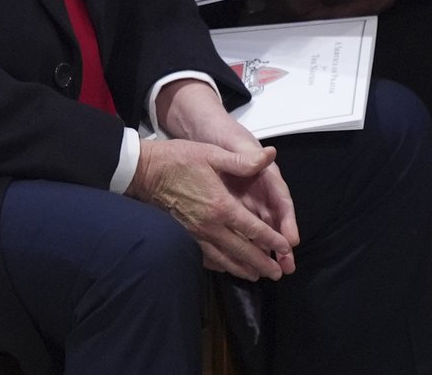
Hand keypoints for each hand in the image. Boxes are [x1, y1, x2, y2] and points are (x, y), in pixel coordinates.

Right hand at [128, 137, 294, 280]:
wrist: (145, 172)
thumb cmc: (179, 159)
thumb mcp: (213, 154)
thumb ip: (242, 161)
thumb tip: (270, 156)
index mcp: (221, 205)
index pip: (253, 229)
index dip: (272, 240)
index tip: (286, 248)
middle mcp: (210, 225)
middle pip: (241, 251)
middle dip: (261, 263)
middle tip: (277, 273)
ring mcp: (195, 234)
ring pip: (224, 259)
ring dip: (242, 269)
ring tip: (257, 276)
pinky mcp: (184, 237)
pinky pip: (206, 257)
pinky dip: (220, 265)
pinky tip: (227, 268)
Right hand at [244, 0, 413, 24]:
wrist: (259, 48)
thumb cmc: (270, 25)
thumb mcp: (284, 8)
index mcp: (333, 18)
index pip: (368, 4)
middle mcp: (338, 24)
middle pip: (372, 10)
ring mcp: (334, 26)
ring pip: (364, 13)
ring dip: (380, 0)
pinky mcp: (327, 26)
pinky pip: (354, 13)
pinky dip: (365, 3)